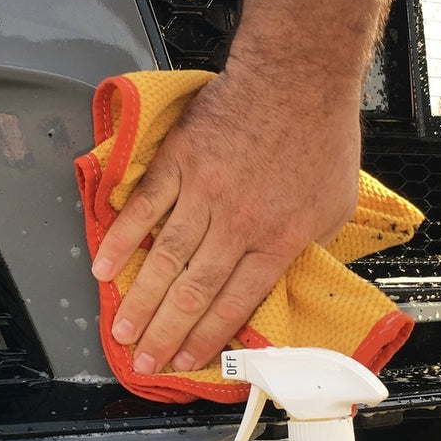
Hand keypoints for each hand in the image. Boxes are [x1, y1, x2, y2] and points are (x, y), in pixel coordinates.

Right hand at [90, 61, 361, 374]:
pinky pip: (144, 210)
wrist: (297, 77)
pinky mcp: (179, 164)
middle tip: (143, 363)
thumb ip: (307, 244)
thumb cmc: (321, 135)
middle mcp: (237, 225)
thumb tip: (286, 270)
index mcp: (277, 241)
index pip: (235, 303)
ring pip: (165, 259)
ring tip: (121, 331)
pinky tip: (104, 268)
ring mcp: (203, 194)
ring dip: (140, 301)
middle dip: (165, 334)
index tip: (185, 361)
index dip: (206, 337)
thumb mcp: (335, 206)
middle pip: (193, 292)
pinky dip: (122, 241)